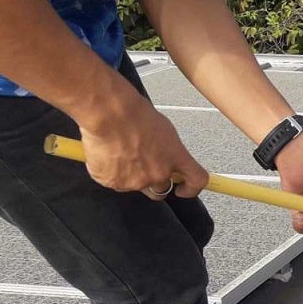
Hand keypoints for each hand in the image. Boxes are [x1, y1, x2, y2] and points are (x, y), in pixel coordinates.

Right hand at [76, 89, 207, 199]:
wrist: (108, 113)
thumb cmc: (134, 113)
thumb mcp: (163, 130)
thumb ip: (167, 151)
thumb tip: (164, 158)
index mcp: (176, 157)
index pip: (196, 180)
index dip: (191, 189)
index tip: (183, 189)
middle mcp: (159, 174)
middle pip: (161, 189)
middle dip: (154, 182)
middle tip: (141, 165)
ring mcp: (137, 182)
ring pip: (136, 186)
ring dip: (130, 176)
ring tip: (119, 152)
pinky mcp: (115, 183)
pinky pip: (114, 182)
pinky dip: (110, 172)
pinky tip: (106, 154)